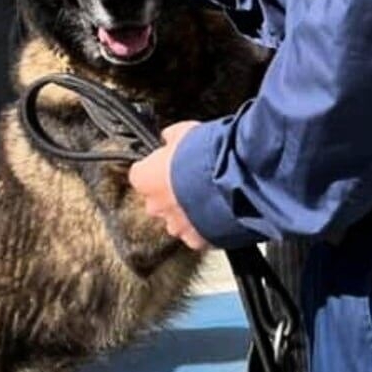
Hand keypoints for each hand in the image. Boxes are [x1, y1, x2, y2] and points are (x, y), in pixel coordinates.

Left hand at [128, 121, 208, 250]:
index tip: (168, 164)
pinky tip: (218, 213)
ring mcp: (174, 224)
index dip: (156, 169)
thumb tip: (168, 137)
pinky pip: (196, 234)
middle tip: (192, 181)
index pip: (140, 174)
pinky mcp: (195, 239)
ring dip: (188, 210)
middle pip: (157, 201)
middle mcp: (154, 205)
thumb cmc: (203, 154)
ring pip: (176, 220)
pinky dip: (205, 227)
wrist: (231, 179)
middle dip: (172, 193)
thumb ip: (171, 137)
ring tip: (209, 197)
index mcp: (144, 178)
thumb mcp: (183, 132)